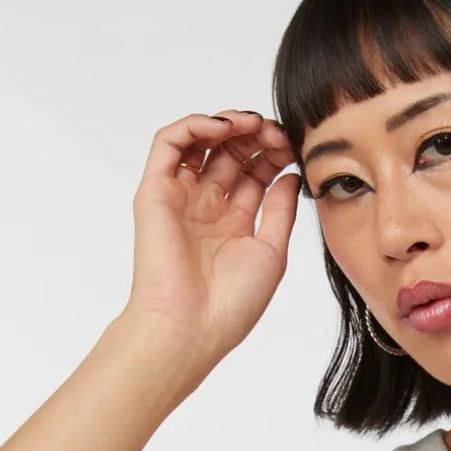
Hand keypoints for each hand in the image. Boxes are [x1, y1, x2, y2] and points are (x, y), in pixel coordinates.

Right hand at [122, 109, 299, 367]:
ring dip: (229, 124)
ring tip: (254, 124)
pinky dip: (194, 126)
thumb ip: (280, 209)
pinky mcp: (155, 191)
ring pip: (201, 142)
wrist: (190, 326)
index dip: (275, 154)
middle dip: (256, 136)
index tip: (295, 146)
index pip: (255, 172)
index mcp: (234, 223)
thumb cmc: (231, 303)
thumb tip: (291, 174)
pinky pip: (168, 144)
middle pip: (231, 153)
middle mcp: (206, 207)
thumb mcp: (271, 251)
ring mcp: (180, 197)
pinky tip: (223, 127)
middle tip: (277, 132)